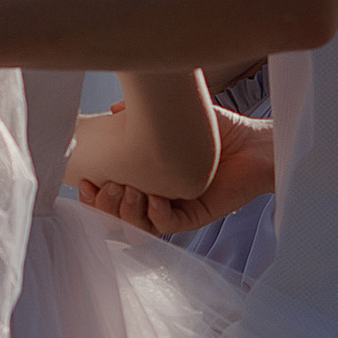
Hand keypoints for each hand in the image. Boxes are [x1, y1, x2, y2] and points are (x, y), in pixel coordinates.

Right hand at [78, 108, 273, 239]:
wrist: (254, 141)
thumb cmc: (217, 130)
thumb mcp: (172, 116)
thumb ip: (140, 113)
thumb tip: (112, 109)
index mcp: (144, 177)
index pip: (108, 195)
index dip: (91, 195)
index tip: (84, 180)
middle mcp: (155, 196)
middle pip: (117, 217)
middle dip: (105, 206)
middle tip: (111, 185)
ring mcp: (174, 209)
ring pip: (138, 227)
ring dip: (128, 213)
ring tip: (131, 191)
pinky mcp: (195, 217)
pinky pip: (167, 227)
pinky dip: (158, 215)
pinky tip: (158, 198)